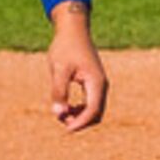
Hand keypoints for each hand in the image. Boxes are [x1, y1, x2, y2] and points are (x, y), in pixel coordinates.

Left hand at [47, 2, 107, 130]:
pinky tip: (66, 106)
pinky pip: (90, 103)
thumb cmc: (65, 47)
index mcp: (96, 82)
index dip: (80, 123)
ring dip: (79, 116)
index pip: (93, 110)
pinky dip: (79, 109)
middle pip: (96, 114)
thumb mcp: (59, 68)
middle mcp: (101, 85)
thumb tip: (59, 114)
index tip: (66, 129)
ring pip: (94, 110)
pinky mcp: (92, 83)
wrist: (72, 30)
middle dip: (80, 121)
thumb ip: (59, 91)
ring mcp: (98, 84)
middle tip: (61, 120)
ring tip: (60, 112)